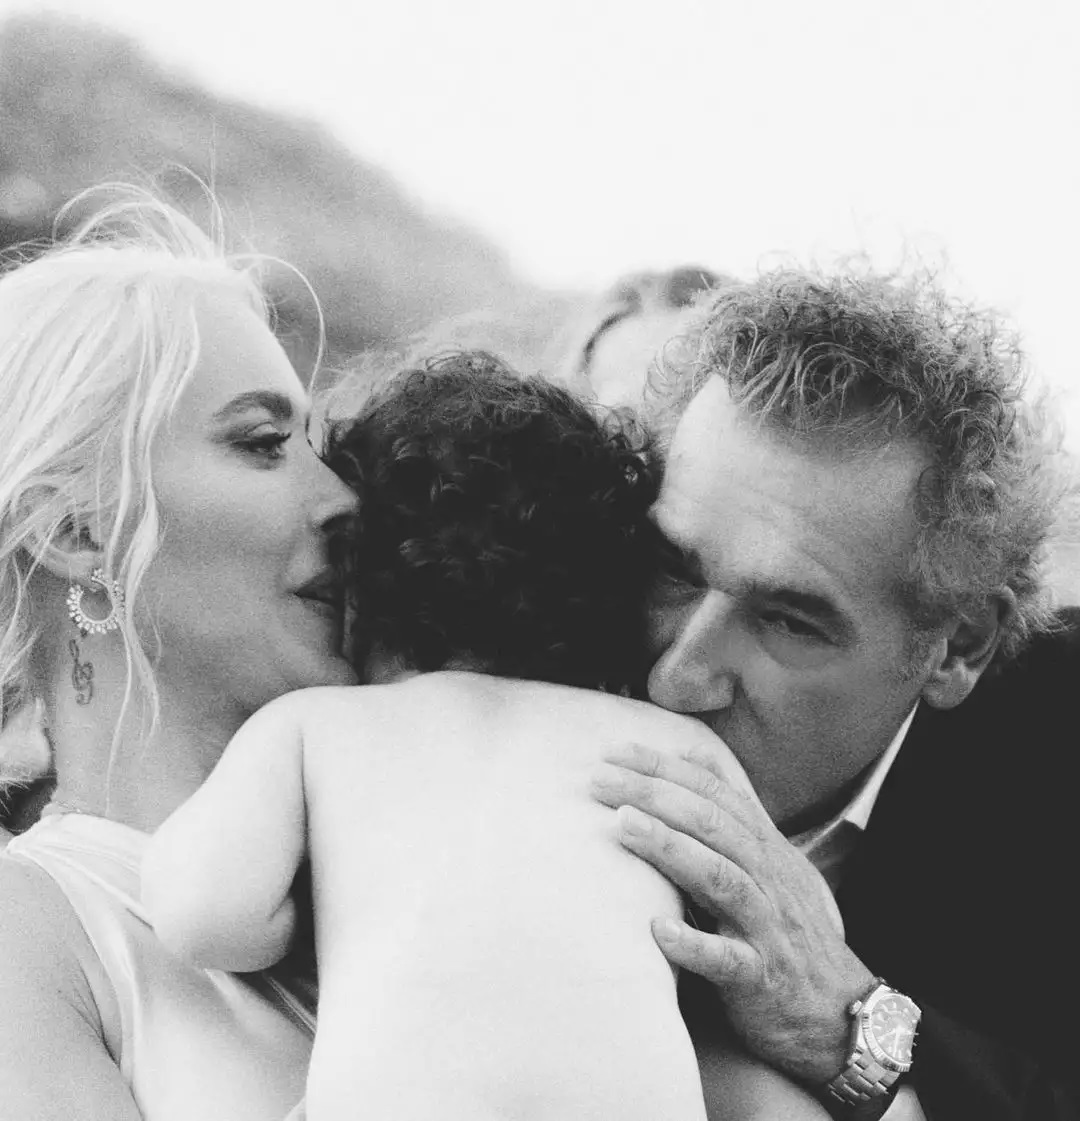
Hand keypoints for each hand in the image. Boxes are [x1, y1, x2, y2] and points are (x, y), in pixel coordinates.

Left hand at [591, 740, 875, 1085]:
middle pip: (710, 823)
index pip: (712, 792)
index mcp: (763, 846)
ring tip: (623, 824)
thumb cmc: (788, 931)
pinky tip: (657, 930)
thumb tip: (692, 757)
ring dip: (670, 847)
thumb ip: (732, 815)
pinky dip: (693, 944)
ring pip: (720, 877)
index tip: (614, 751)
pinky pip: (728, 960)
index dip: (665, 767)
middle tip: (599, 780)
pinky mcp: (761, 978)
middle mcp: (767, 876)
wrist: (842, 1013)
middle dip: (653, 794)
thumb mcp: (768, 862)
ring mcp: (766, 926)